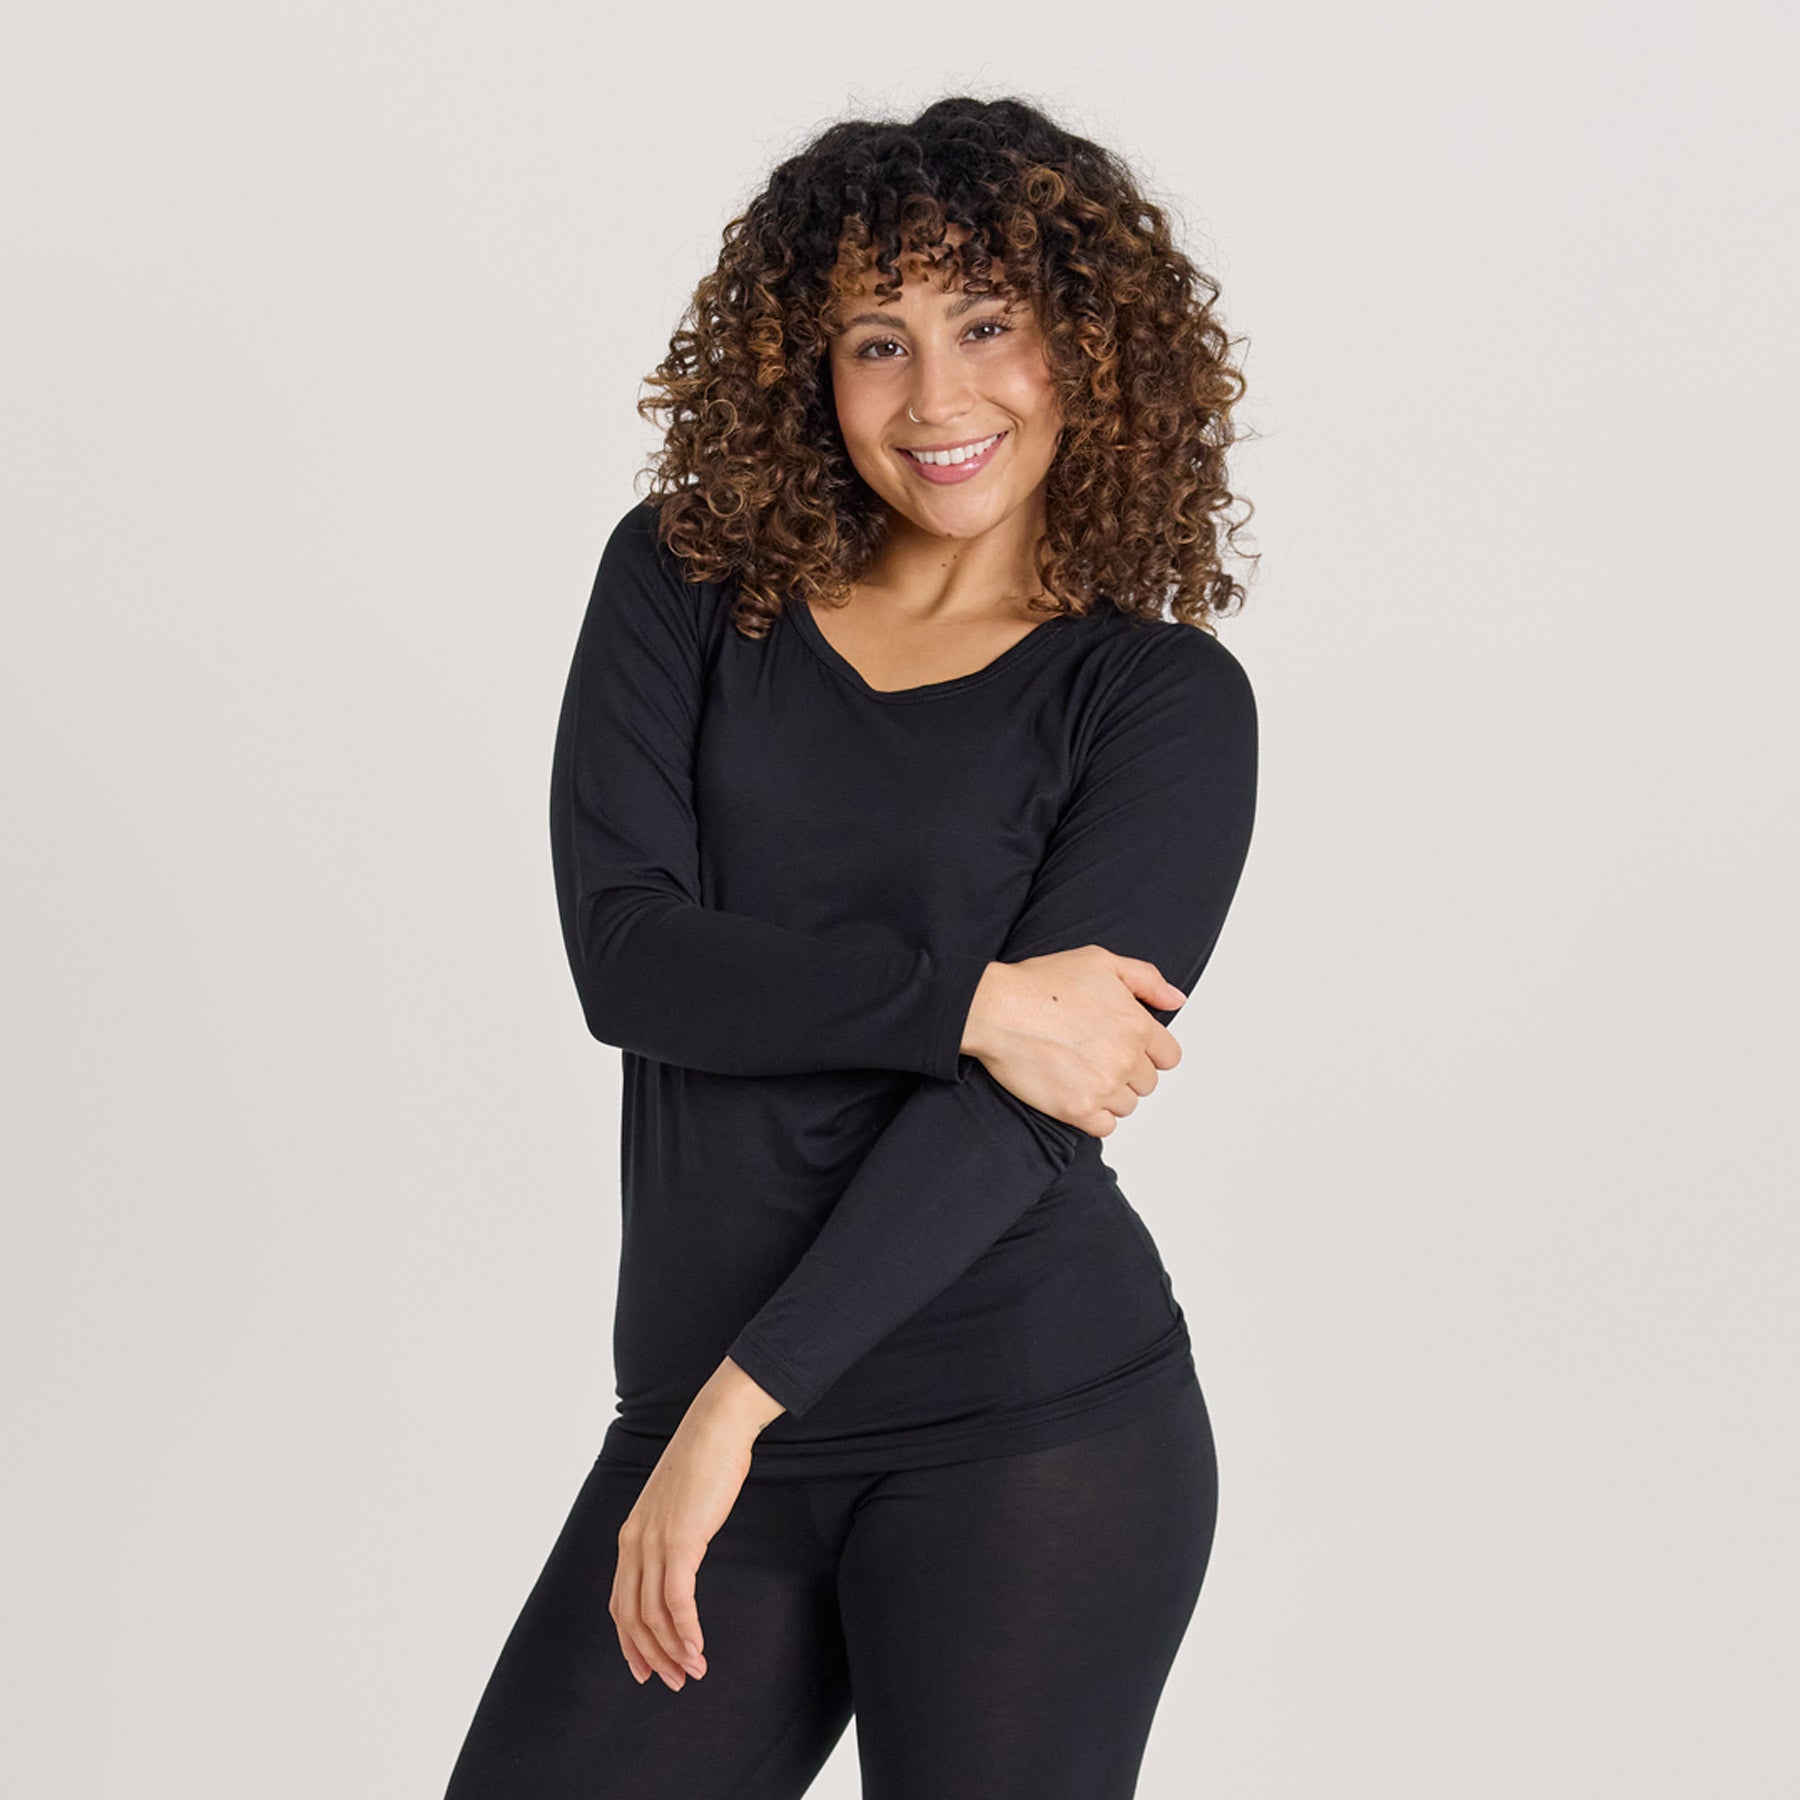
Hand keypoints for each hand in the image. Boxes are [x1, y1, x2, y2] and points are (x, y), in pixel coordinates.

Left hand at [609, 1357, 783, 1689]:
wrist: (716, 1427)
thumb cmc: (704, 1461)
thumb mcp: (678, 1504)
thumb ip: (672, 1533)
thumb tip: (681, 1559)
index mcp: (631, 1535)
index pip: (621, 1603)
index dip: (631, 1642)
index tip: (648, 1669)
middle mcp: (634, 1543)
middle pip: (632, 1617)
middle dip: (651, 1656)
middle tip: (674, 1681)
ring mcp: (654, 1542)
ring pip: (654, 1615)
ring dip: (673, 1650)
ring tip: (693, 1670)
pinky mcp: (679, 1541)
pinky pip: (677, 1600)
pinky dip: (686, 1630)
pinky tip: (697, 1647)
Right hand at [961, 947, 1187, 1136]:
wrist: (997, 1010)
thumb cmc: (1041, 983)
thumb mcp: (1101, 962)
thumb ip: (1146, 979)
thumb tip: (1176, 1000)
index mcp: (1138, 1025)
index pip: (1169, 1057)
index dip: (1148, 1051)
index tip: (1125, 1047)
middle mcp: (1126, 1059)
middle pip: (1147, 1083)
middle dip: (1127, 1072)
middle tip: (1095, 1056)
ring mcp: (1103, 1087)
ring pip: (1127, 1105)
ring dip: (1110, 1094)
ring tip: (1081, 1073)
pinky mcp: (1077, 1110)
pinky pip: (1105, 1127)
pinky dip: (1094, 1116)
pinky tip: (1076, 1094)